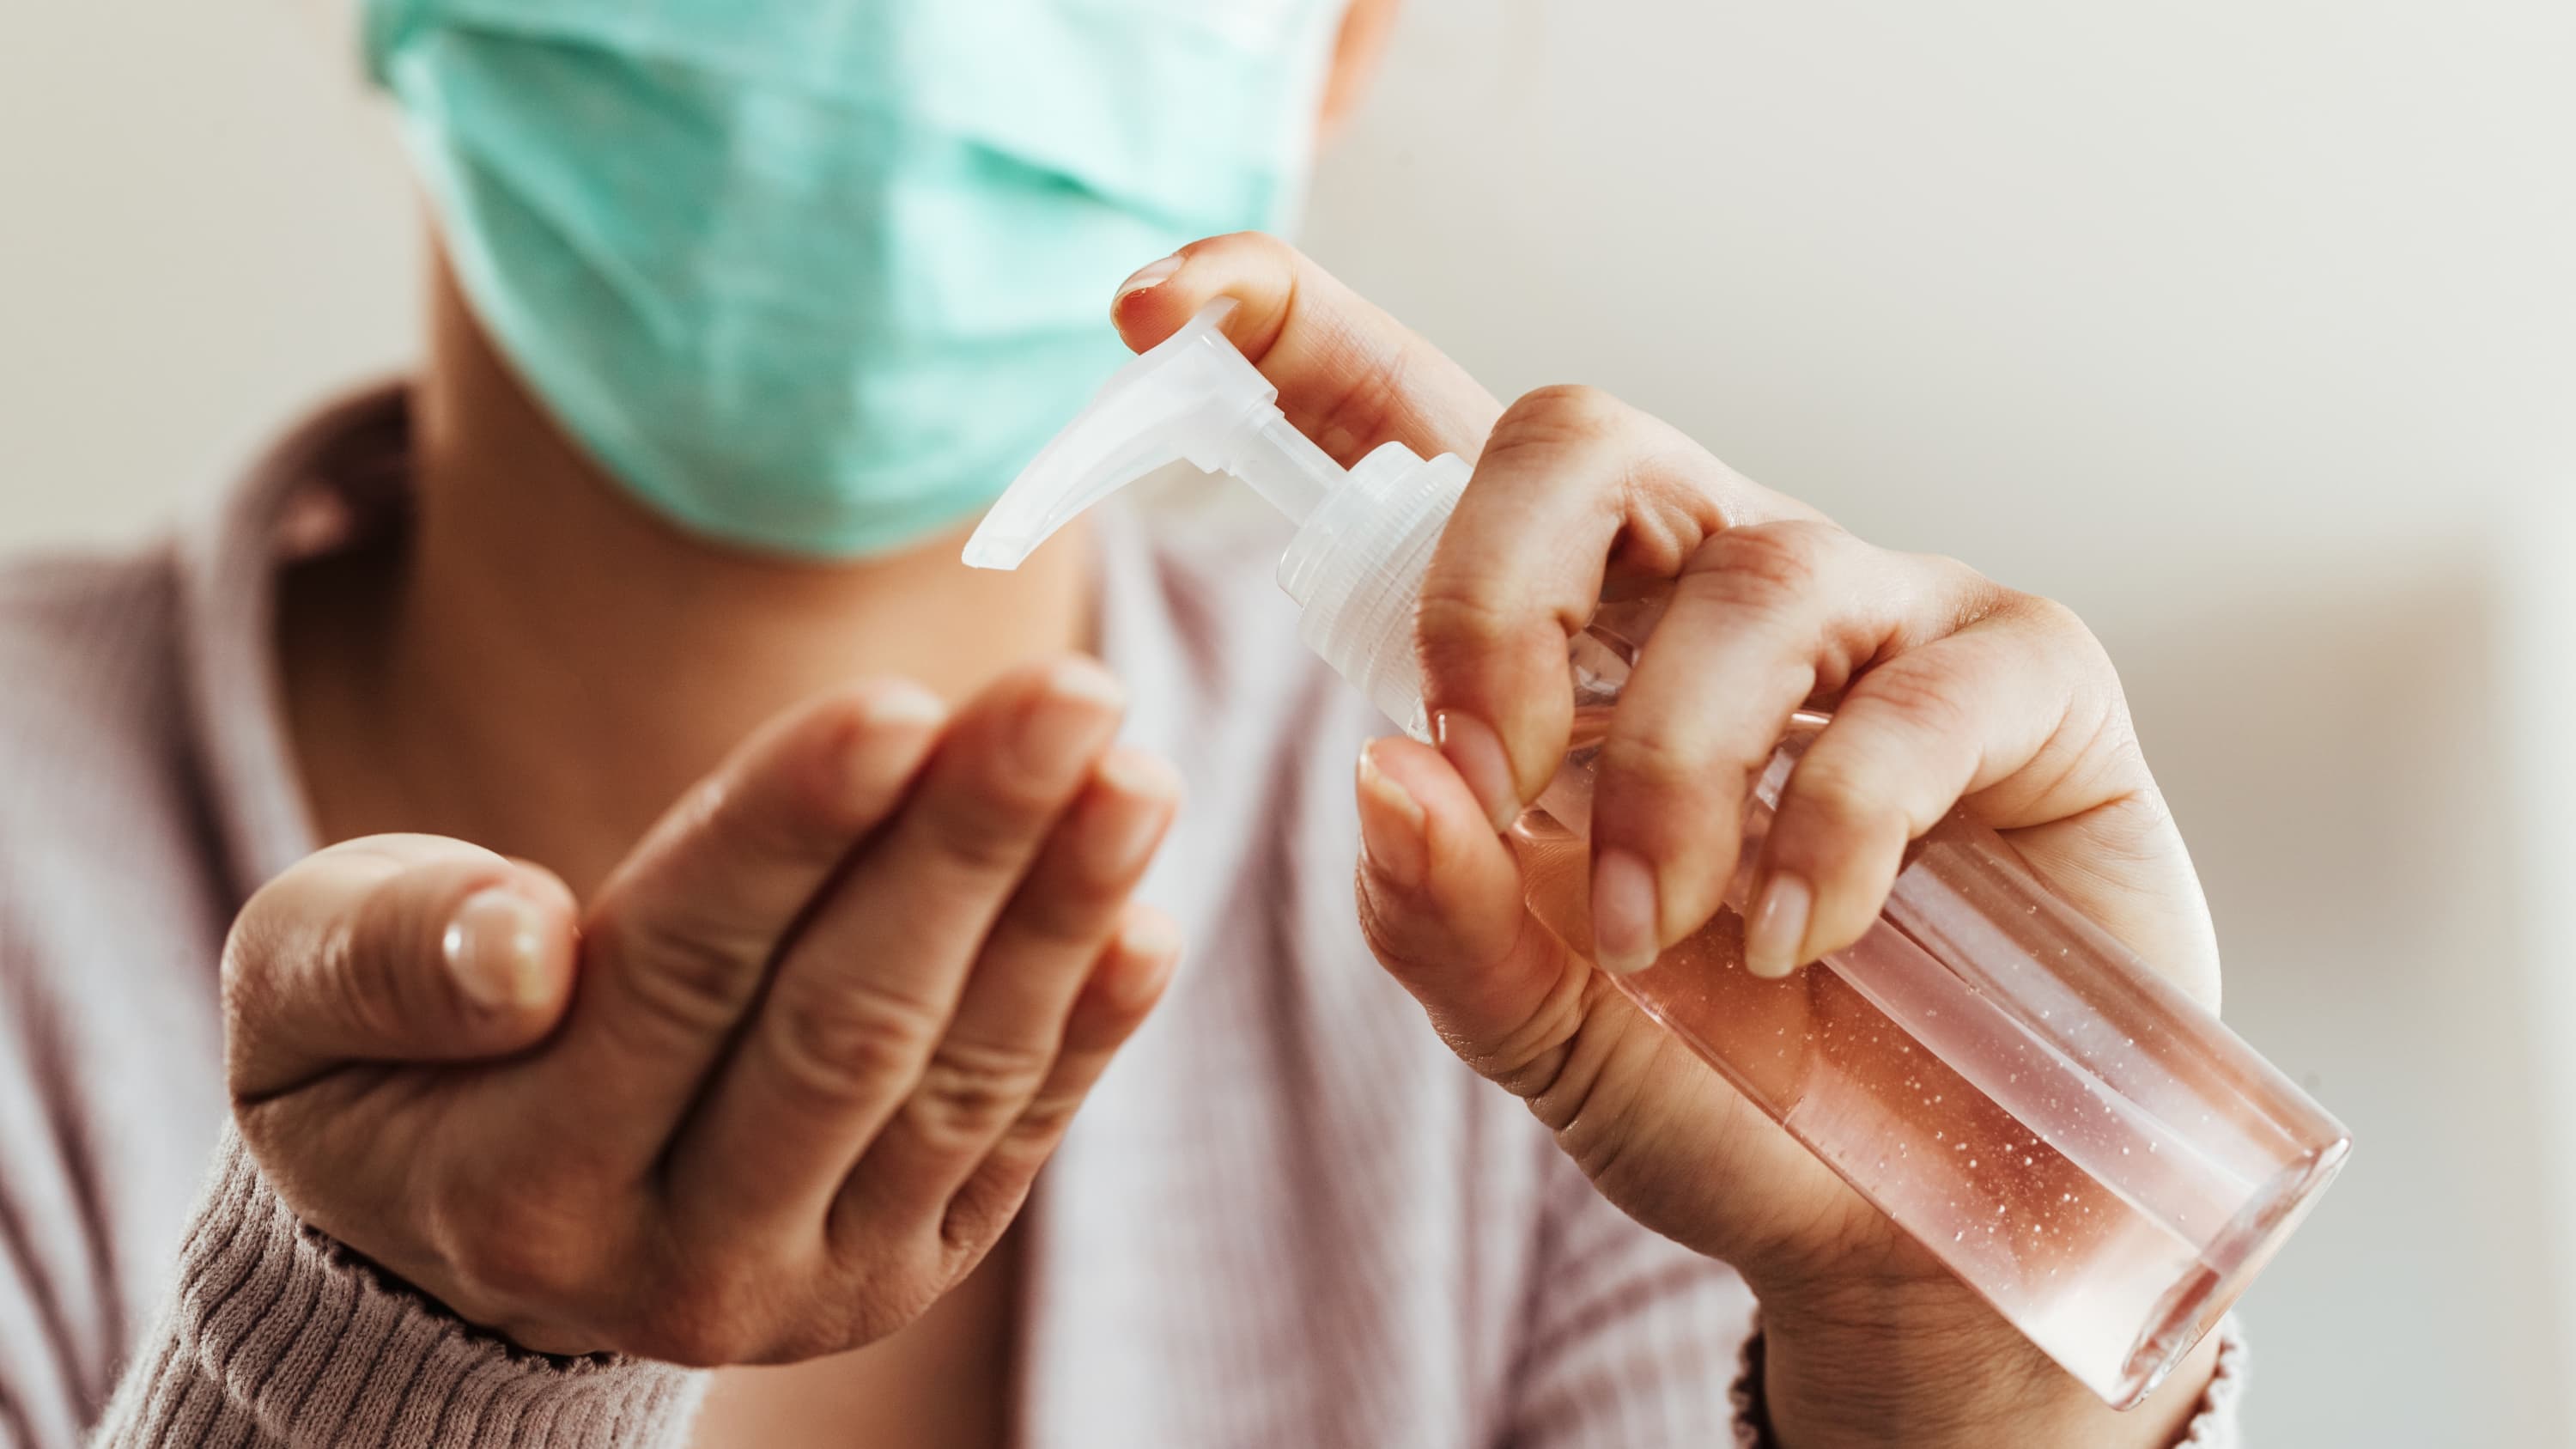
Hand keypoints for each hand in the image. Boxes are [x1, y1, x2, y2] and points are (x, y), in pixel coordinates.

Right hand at [223, 658, 1180, 1364]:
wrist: (466, 1236)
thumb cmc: (387, 1063)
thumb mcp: (305, 1000)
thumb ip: (386, 961)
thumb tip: (523, 944)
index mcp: (519, 1186)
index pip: (681, 976)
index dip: (795, 835)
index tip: (899, 703)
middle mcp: (681, 1262)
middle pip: (849, 1028)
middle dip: (969, 850)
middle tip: (1073, 695)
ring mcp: (816, 1285)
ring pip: (958, 1082)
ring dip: (1059, 918)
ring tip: (1134, 771)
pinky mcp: (905, 1266)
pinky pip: (1016, 1142)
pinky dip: (1090, 1028)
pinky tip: (1145, 912)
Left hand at [1114, 235, 2218, 1443]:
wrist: (1908, 1219)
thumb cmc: (1720, 1093)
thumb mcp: (1541, 1031)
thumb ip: (1444, 921)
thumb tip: (1383, 770)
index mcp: (1568, 642)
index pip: (1426, 436)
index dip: (1298, 337)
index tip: (1155, 305)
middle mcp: (1710, 587)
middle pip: (1577, 437)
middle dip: (1493, 600)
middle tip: (1491, 776)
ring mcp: (1877, 617)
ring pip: (1750, 572)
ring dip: (1670, 777)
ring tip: (1660, 937)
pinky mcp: (2025, 675)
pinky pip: (1913, 693)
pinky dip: (1830, 829)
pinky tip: (1802, 939)